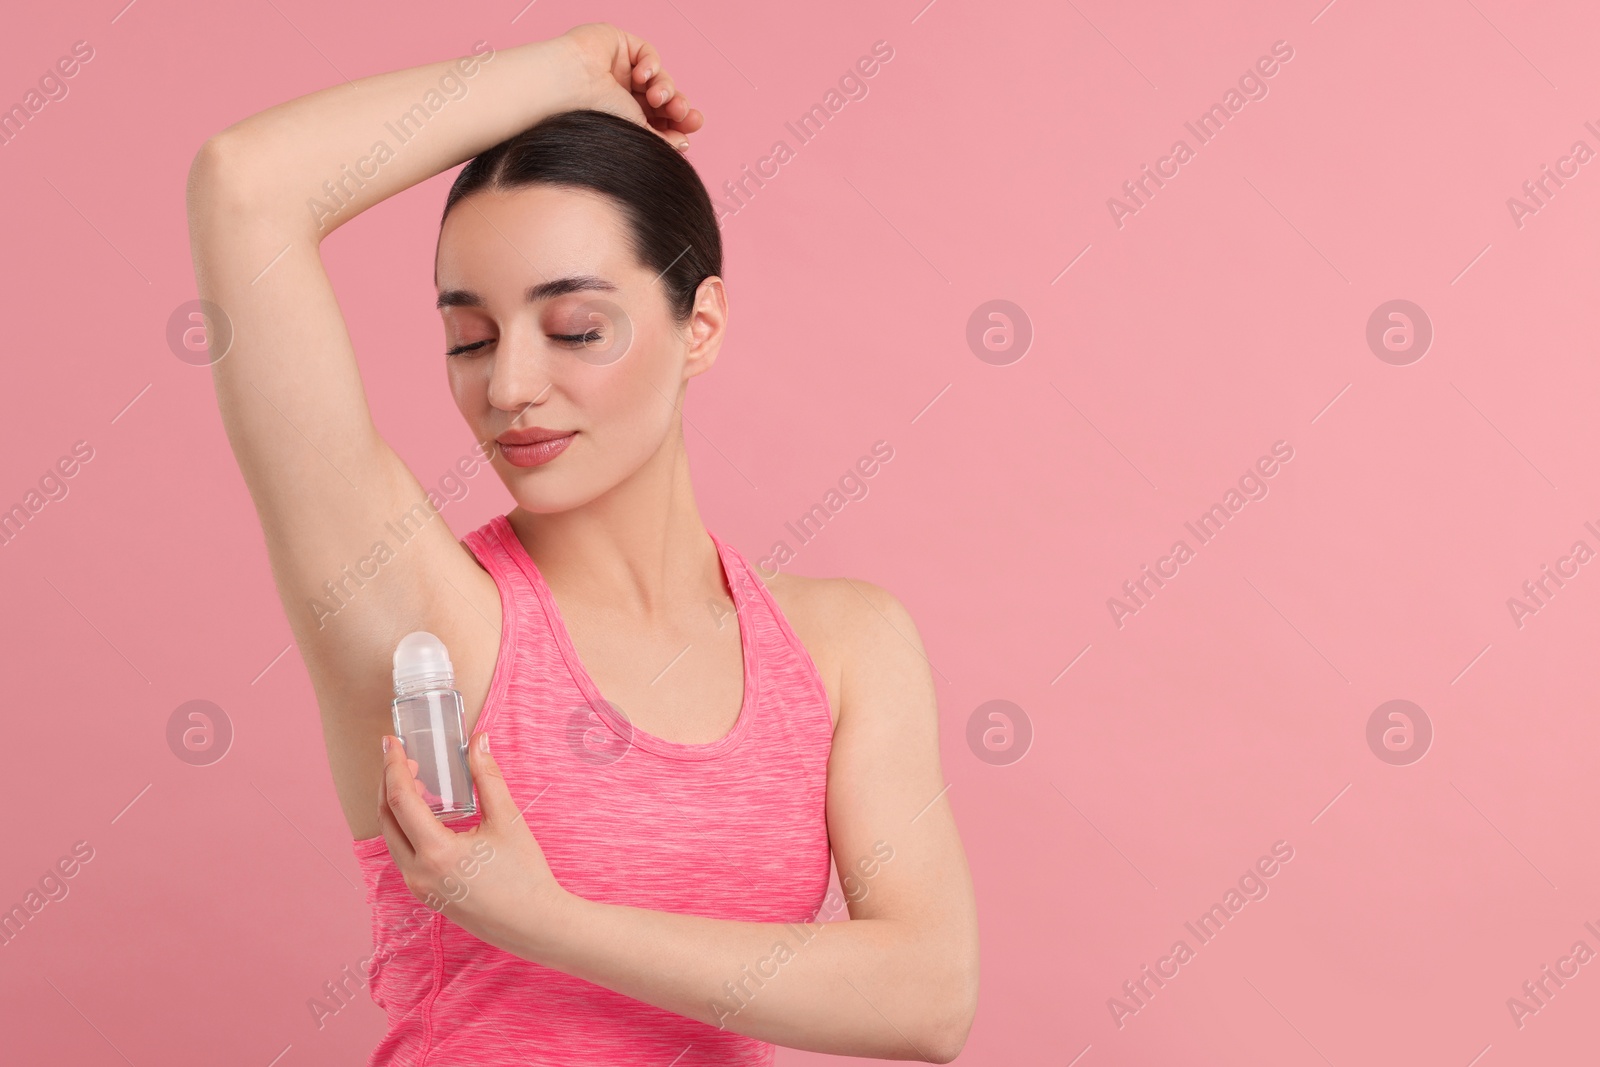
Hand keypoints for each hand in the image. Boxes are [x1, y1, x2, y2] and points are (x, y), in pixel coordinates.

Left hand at [376, 730, 569, 957]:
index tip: (391, 741)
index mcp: (436, 852)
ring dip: (396, 806)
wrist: (535, 924)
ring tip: (415, 780)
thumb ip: (487, 777)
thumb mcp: (507, 820)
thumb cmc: (525, 874)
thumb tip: (478, 741)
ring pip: (392, 837)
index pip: (400, 800)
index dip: (393, 766)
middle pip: (386, 818)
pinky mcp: (425, 894)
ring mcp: (419, 887)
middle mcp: (418, 872)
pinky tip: (426, 813)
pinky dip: (406, 827)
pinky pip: (403, 854)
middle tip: (402, 756)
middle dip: (389, 782)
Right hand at [554, 22, 704, 150]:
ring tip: (658, 98)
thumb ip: (662, 141)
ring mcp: (621, 70)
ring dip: (666, 88)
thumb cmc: (593, 115)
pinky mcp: (619, 45)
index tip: (688, 132)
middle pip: (663, 99)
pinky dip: (653, 65)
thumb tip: (684, 144)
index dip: (677, 124)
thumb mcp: (637, 135)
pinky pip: (648, 53)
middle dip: (678, 107)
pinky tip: (642, 76)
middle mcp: (622, 94)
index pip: (659, 121)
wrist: (568, 89)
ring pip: (659, 78)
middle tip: (682, 114)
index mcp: (623, 118)